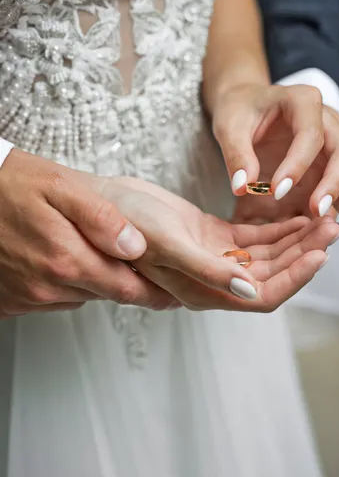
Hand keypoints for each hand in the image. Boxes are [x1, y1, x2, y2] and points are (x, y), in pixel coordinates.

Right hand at [0, 149, 176, 318]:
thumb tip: (136, 244)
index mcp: (68, 259)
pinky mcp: (12, 301)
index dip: (157, 292)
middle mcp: (49, 286)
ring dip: (98, 282)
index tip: (176, 293)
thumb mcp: (62, 186)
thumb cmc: (11, 183)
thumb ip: (102, 216)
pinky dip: (68, 284)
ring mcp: (29, 297)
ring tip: (100, 257)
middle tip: (154, 281)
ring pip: (83, 297)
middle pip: (109, 296)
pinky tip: (64, 260)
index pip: (129, 288)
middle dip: (135, 290)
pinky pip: (54, 299)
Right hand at [99, 176, 338, 311]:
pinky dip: (276, 227)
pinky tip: (296, 215)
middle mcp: (213, 278)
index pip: (260, 295)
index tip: (320, 254)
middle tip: (332, 226)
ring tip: (323, 217)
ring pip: (266, 254)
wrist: (104, 204)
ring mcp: (213, 256)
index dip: (292, 278)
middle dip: (303, 252)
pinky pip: (252, 236)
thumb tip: (251, 292)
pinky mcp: (211, 235)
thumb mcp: (167, 244)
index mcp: (202, 289)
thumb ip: (208, 271)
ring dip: (295, 238)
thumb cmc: (127, 225)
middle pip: (271, 273)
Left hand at [212, 84, 338, 225]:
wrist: (248, 104)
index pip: (309, 134)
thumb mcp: (229, 127)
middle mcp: (326, 118)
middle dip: (334, 182)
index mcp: (302, 101)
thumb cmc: (240, 111)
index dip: (297, 164)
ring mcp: (333, 138)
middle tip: (319, 210)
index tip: (277, 191)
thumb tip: (242, 187)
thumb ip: (236, 154)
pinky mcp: (331, 158)